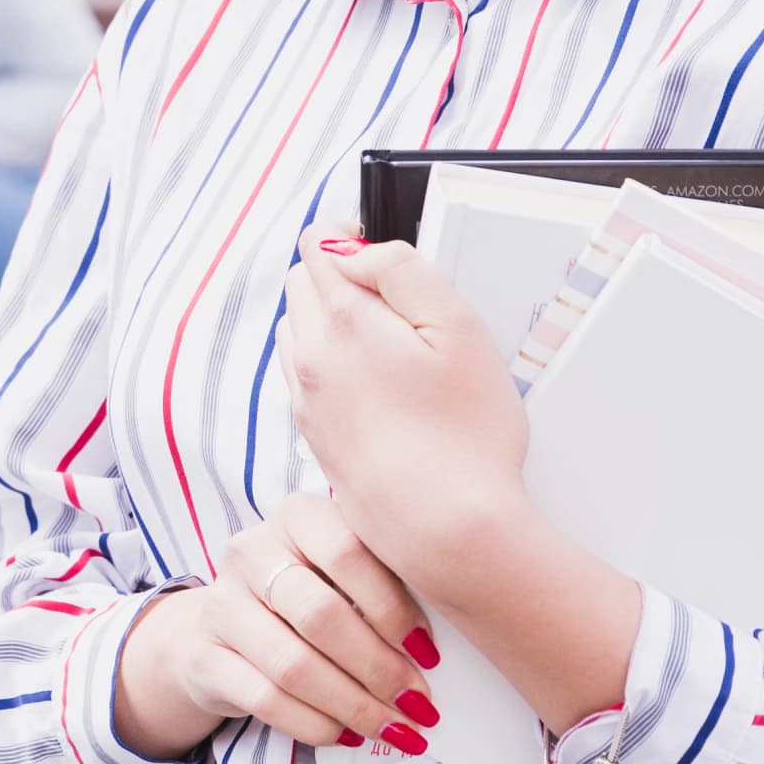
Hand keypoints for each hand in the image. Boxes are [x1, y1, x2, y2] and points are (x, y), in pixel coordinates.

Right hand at [114, 489, 443, 757]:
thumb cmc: (306, 596)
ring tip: (393, 727)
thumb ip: (382, 586)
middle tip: (418, 701)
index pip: (348, 552)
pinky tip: (346, 733)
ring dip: (353, 705)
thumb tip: (434, 648)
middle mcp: (251, 551)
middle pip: (320, 615)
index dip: (393, 607)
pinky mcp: (203, 658)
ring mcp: (220, 604)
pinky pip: (265, 699)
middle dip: (378, 667)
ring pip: (293, 665)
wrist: (221, 627)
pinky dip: (315, 724)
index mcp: (296, 515)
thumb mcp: (342, 573)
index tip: (428, 651)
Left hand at [277, 220, 530, 548]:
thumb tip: (355, 248)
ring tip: (389, 345)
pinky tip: (377, 387)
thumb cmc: (466, 436)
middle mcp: (309, 357)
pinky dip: (329, 365)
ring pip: (297, 330)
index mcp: (341, 321)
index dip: (350, 235)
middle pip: (300, 285)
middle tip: (397, 303)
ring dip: (329, 321)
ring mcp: (305, 399)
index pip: (315, 244)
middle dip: (339, 277)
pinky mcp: (312, 434)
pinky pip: (304, 377)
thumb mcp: (459, 328)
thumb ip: (402, 269)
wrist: (445, 528)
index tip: (382, 254)